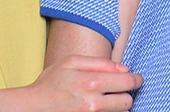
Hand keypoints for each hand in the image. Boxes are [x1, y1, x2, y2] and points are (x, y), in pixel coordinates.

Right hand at [23, 55, 141, 111]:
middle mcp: (94, 103)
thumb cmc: (51, 83)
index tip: (136, 78)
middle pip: (128, 100)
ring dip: (119, 106)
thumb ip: (99, 62)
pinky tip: (102, 107)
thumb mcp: (71, 61)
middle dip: (127, 93)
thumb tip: (124, 67)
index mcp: (91, 82)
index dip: (136, 79)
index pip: (127, 81)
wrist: (32, 108)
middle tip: (120, 89)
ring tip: (107, 99)